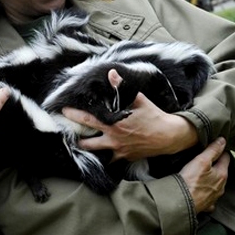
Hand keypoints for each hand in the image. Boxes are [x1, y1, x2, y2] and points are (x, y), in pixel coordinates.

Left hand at [63, 70, 197, 161]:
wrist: (170, 136)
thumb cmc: (154, 116)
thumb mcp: (139, 100)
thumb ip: (122, 88)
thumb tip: (112, 73)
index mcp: (114, 124)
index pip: (88, 120)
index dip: (74, 116)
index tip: (64, 112)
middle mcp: (113, 140)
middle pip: (87, 143)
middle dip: (76, 141)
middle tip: (68, 136)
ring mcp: (119, 151)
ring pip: (97, 155)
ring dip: (89, 151)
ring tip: (80, 148)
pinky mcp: (126, 158)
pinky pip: (111, 161)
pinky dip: (105, 159)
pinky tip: (100, 157)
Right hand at [179, 137, 229, 212]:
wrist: (182, 202)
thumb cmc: (191, 180)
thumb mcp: (202, 160)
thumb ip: (213, 150)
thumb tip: (223, 140)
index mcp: (222, 175)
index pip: (226, 158)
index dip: (220, 151)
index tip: (214, 147)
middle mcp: (221, 187)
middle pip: (221, 172)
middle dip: (216, 165)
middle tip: (207, 159)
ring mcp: (214, 197)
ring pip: (216, 185)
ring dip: (212, 180)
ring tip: (203, 174)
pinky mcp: (206, 205)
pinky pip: (209, 197)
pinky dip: (207, 193)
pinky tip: (201, 191)